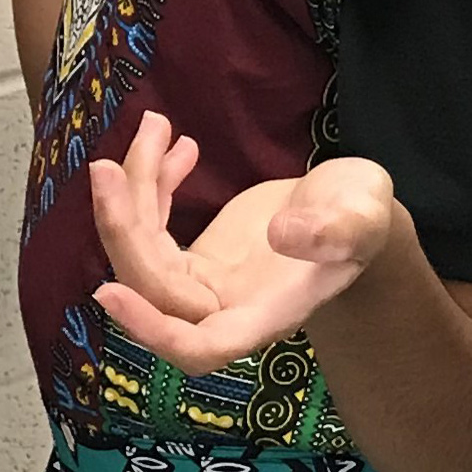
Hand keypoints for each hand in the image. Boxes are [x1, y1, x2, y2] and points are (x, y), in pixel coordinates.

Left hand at [87, 116, 399, 372]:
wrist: (349, 210)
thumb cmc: (362, 220)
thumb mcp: (364, 218)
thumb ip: (337, 231)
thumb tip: (283, 235)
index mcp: (265, 316)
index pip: (198, 346)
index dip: (151, 328)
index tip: (109, 291)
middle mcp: (223, 309)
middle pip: (152, 287)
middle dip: (122, 228)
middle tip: (108, 167)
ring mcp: (203, 284)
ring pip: (142, 251)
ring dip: (133, 191)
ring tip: (154, 125)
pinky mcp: (192, 256)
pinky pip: (152, 227)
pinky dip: (152, 183)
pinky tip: (173, 142)